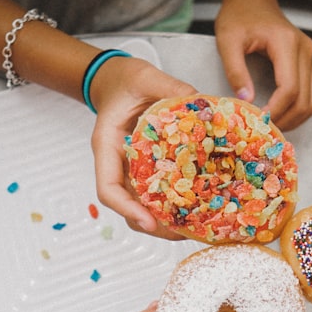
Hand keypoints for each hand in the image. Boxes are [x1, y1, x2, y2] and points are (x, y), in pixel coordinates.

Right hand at [88, 56, 195, 238]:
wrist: (118, 80)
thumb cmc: (126, 80)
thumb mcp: (147, 77)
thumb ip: (172, 89)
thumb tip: (203, 104)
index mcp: (107, 145)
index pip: (108, 188)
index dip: (127, 209)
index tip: (149, 222)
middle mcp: (117, 163)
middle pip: (127, 207)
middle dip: (153, 225)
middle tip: (183, 233)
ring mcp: (131, 169)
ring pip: (142, 205)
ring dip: (165, 220)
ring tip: (194, 227)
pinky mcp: (147, 168)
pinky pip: (157, 192)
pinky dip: (174, 203)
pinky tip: (198, 207)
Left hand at [214, 0, 311, 130]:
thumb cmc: (239, 15)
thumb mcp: (228, 40)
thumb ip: (235, 70)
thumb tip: (247, 100)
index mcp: (286, 43)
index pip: (289, 88)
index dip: (277, 110)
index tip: (259, 121)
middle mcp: (305, 50)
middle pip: (305, 99)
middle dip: (286, 119)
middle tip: (265, 130)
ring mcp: (310, 57)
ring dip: (296, 118)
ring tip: (273, 126)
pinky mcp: (308, 62)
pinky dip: (299, 109)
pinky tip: (281, 114)